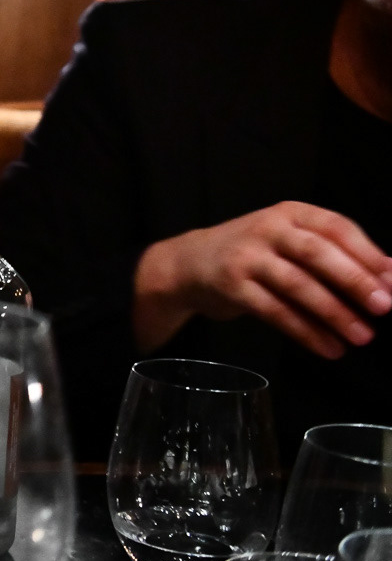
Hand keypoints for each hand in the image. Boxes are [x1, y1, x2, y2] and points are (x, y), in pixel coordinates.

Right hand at [134, 202, 391, 357]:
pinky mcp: (232, 286)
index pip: (336, 227)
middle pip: (317, 253)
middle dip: (354, 280)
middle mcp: (268, 229)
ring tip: (362, 336)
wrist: (189, 263)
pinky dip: (305, 332)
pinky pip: (275, 311)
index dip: (368, 253)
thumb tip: (387, 279)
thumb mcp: (288, 239)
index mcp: (291, 213)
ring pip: (297, 285)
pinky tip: (328, 347)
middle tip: (385, 307)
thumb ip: (329, 253)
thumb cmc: (253, 253)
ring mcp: (247, 257)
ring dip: (334, 313)